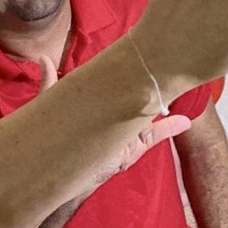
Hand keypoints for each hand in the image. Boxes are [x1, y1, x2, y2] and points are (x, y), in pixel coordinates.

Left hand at [37, 56, 190, 173]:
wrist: (63, 175)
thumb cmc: (58, 139)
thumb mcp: (54, 107)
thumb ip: (50, 84)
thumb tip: (43, 57)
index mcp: (103, 100)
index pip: (120, 81)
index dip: (132, 69)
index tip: (145, 53)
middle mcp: (118, 113)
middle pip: (139, 94)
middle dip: (153, 81)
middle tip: (169, 65)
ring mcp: (128, 130)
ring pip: (150, 112)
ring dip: (163, 101)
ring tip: (178, 85)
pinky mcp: (134, 148)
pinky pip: (155, 136)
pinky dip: (170, 129)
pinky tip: (184, 121)